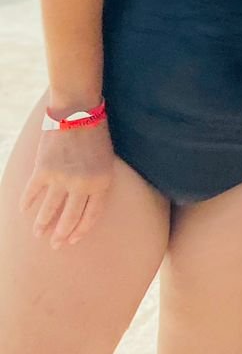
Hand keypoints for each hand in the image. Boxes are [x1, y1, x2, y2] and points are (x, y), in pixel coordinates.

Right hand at [20, 123, 115, 247]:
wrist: (78, 109)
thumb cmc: (95, 132)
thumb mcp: (106, 159)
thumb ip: (96, 182)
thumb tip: (84, 204)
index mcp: (102, 182)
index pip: (91, 216)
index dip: (81, 230)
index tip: (72, 240)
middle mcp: (82, 185)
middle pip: (70, 218)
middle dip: (61, 234)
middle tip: (54, 244)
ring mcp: (62, 179)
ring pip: (49, 210)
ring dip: (42, 224)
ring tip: (38, 234)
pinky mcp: (44, 171)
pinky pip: (32, 193)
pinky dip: (27, 203)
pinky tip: (24, 210)